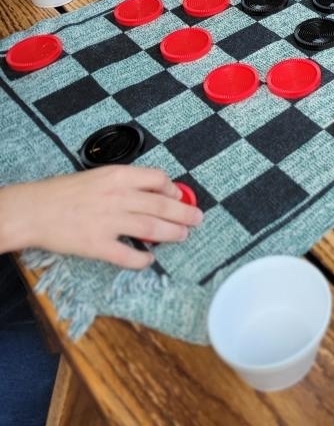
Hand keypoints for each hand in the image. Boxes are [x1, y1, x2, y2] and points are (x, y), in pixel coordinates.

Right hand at [7, 167, 202, 268]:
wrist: (35, 209)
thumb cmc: (66, 191)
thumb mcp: (99, 176)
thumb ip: (126, 183)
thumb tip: (155, 191)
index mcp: (117, 176)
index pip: (157, 179)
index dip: (173, 189)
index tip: (179, 196)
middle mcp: (117, 197)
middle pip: (160, 205)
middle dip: (184, 213)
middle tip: (197, 219)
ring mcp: (108, 222)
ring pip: (151, 228)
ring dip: (172, 233)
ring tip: (183, 235)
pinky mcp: (97, 245)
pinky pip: (127, 255)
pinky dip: (142, 259)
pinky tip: (150, 259)